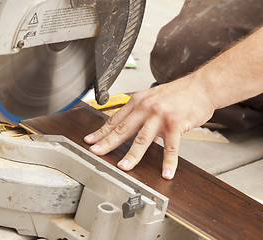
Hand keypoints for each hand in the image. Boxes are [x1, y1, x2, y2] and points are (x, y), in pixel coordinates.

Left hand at [84, 77, 214, 179]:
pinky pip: (171, 147)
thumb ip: (139, 112)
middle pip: (123, 129)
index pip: (115, 119)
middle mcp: (146, 108)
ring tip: (124, 167)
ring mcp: (160, 116)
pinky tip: (166, 172)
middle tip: (96, 153)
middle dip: (107, 143)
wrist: (201, 86)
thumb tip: (127, 126)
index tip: (90, 141)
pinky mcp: (176, 124)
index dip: (101, 132)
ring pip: (142, 139)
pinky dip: (168, 162)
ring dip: (132, 155)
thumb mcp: (152, 97)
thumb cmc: (178, 93)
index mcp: (138, 102)